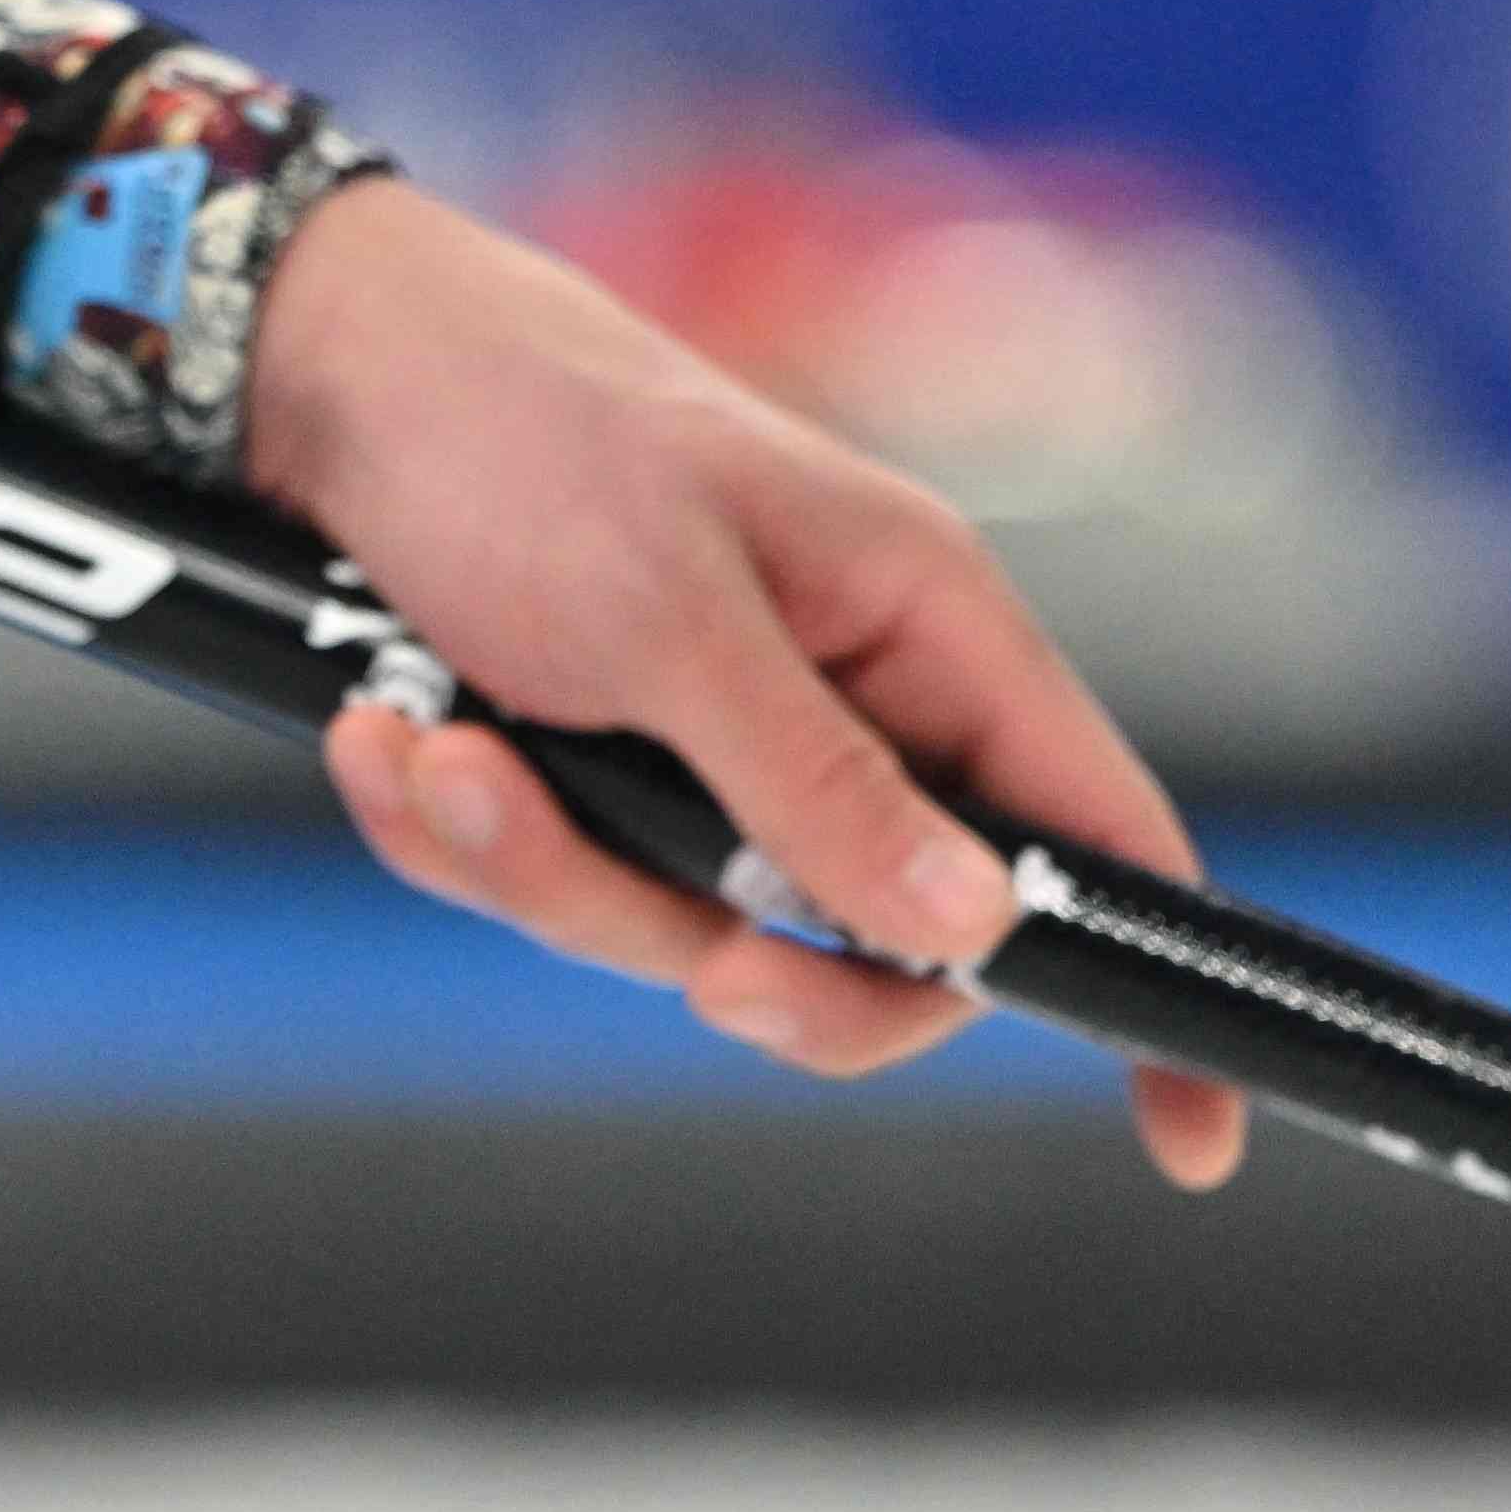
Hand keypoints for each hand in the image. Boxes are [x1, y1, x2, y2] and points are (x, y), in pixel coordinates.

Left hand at [238, 180, 1248, 1188]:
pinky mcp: (580, 769)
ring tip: (432, 744)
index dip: (1152, 990)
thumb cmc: (517, 435)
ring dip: (533, 860)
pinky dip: (450, 831)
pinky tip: (382, 736)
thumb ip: (814, 780)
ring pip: (673, 926)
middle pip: (873, 946)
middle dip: (743, 959)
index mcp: (927, 630)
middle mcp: (839, 702)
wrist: (319, 368)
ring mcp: (704, 748)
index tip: (1191, 1143)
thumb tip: (970, 932)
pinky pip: (546, 884)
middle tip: (688, 960)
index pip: (1097, 837)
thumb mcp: (671, 611)